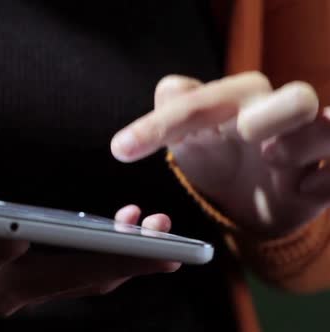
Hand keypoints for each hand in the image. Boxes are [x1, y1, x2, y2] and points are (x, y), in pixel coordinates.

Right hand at [0, 146, 180, 315]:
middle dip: (113, 262)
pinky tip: (130, 228)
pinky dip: (110, 258)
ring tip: (159, 229)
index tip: (36, 233)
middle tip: (164, 242)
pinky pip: (80, 276)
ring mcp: (20, 294)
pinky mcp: (34, 286)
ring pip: (81, 281)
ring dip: (124, 261)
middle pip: (63, 279)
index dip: (11, 245)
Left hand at [110, 72, 326, 237]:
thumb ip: (173, 115)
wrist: (247, 201)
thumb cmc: (217, 159)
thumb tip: (171, 88)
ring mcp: (305, 143)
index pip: (196, 102)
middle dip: (273, 113)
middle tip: (247, 131)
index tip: (121, 150)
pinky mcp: (325, 172)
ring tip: (274, 160)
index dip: (159, 123)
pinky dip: (324, 178)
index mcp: (231, 102)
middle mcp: (274, 115)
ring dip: (302, 142)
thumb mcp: (187, 141)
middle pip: (295, 96)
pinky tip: (301, 189)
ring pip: (326, 125)